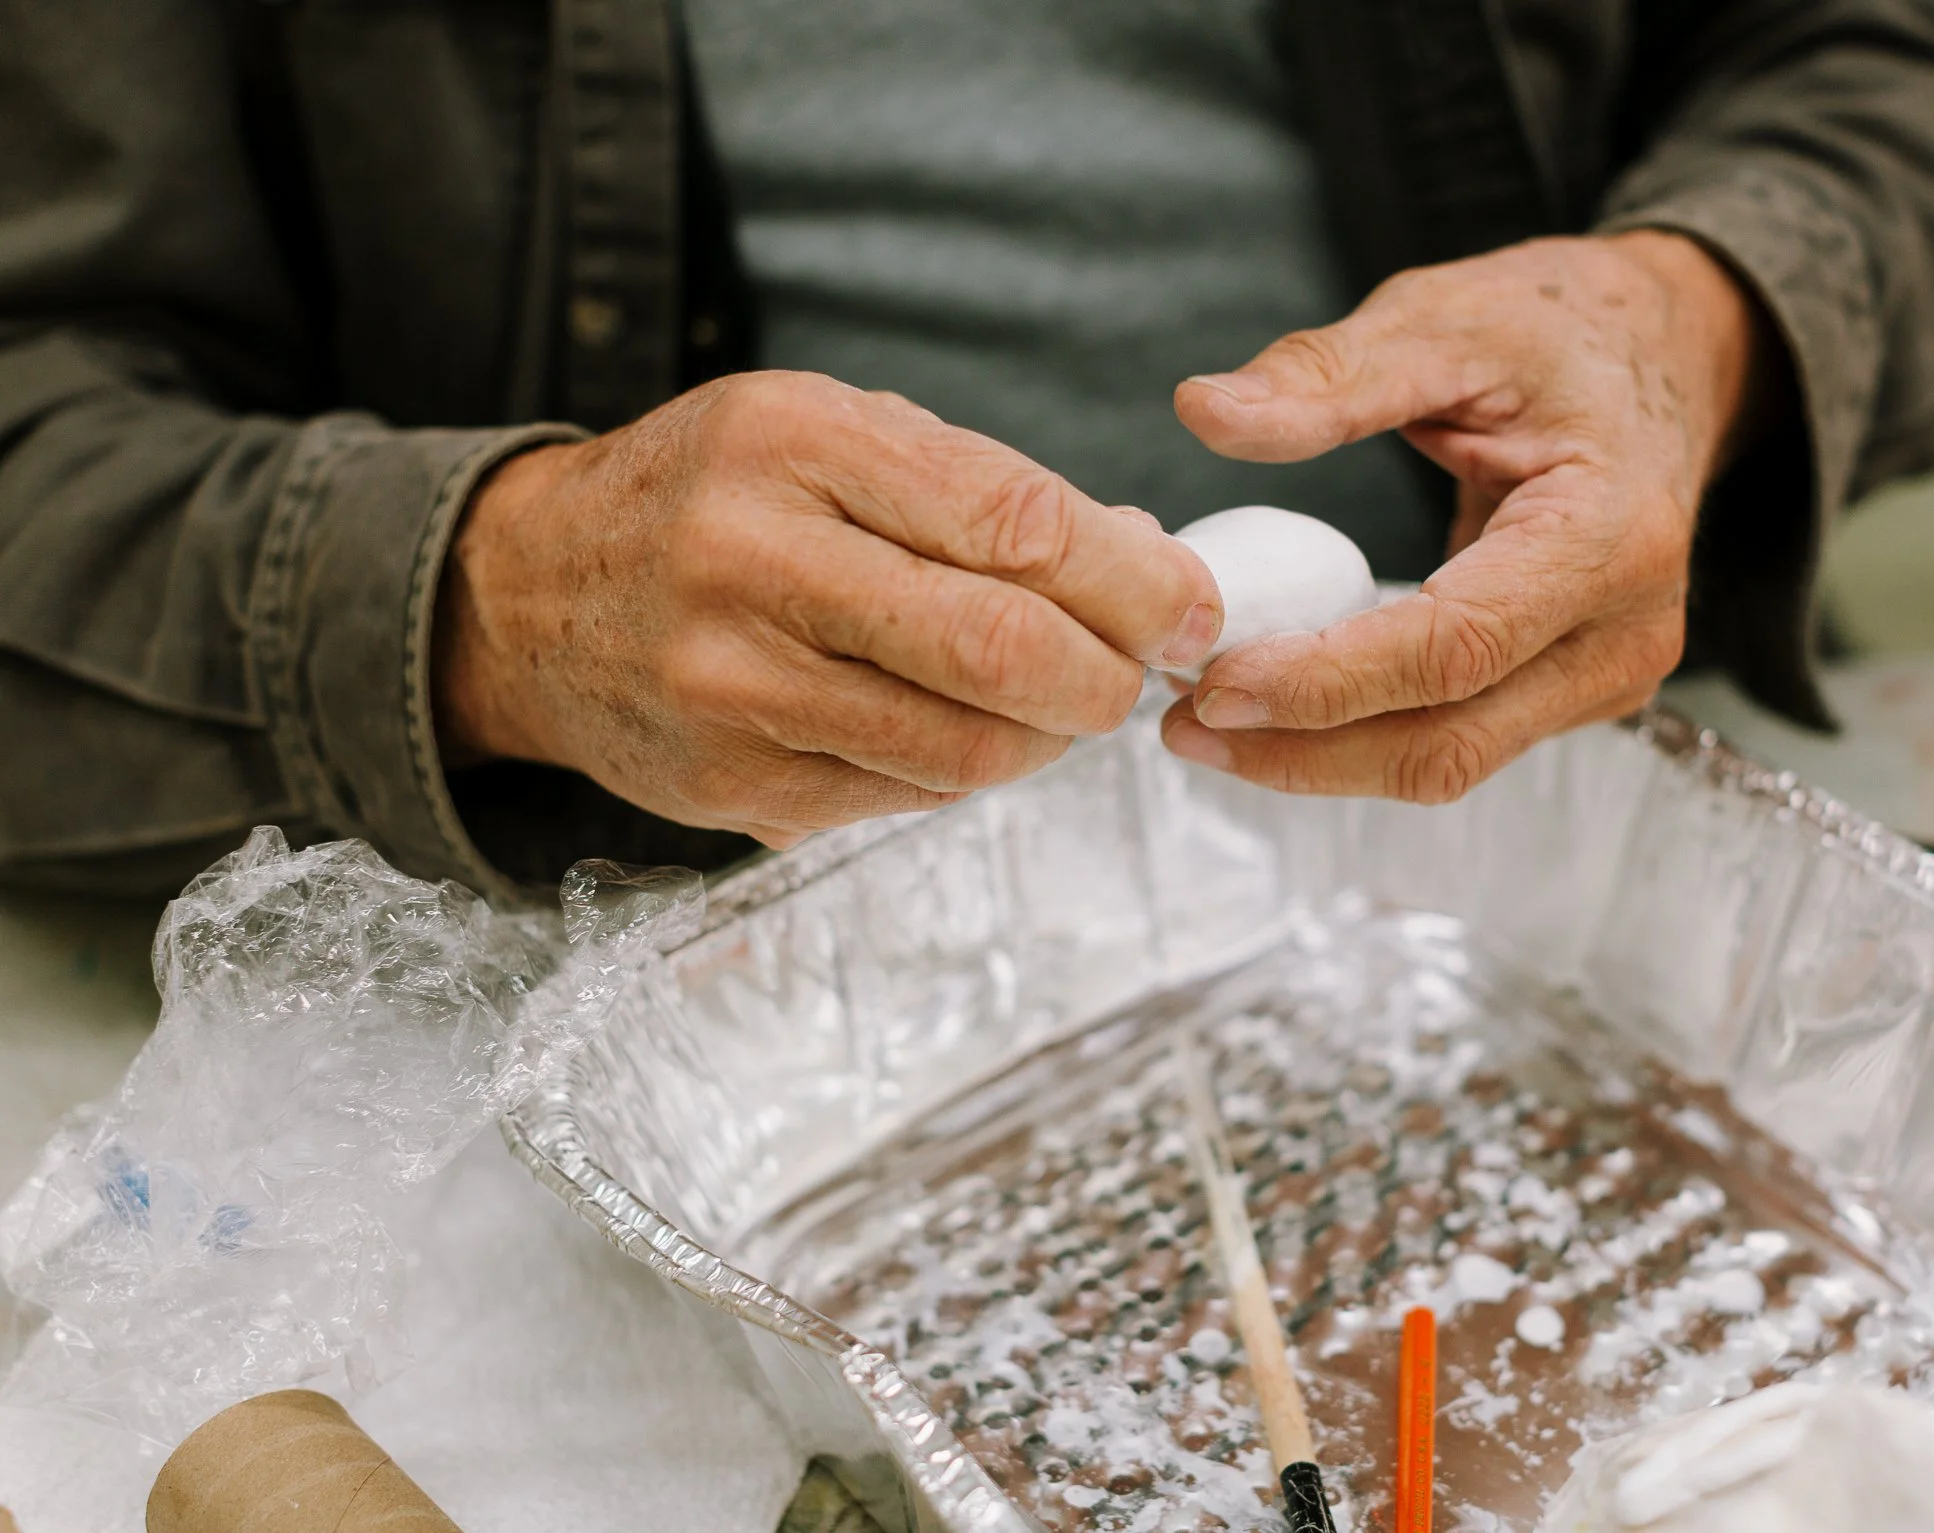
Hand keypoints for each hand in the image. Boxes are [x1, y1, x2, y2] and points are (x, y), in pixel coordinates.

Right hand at [434, 372, 1220, 846]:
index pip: (1013, 522)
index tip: (1192, 608)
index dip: (1134, 580)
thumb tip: (1146, 559)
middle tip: (1140, 674)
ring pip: (965, 751)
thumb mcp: (827, 435)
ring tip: (1053, 700)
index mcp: (792, 441)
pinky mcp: (729, 786)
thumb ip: (979, 487)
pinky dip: (964, 771)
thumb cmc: (710, 498)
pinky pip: (905, 799)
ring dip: (1048, 738)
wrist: (527, 595)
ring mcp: (731, 687)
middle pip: (1000, 653)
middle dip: (1109, 678)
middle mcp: (750, 561)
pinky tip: (956, 728)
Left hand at [1166, 231, 1775, 800]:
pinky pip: (1456, 736)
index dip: (1326, 682)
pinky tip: (1279, 702)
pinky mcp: (1572, 691)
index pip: (1452, 647)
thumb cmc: (1560, 333)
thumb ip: (1327, 374)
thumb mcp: (1443, 318)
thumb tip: (1205, 411)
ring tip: (1207, 720)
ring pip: (1448, 759)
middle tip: (1179, 723)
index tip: (1213, 682)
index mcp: (1608, 536)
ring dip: (1321, 756)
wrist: (1660, 353)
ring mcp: (1605, 675)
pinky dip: (1359, 733)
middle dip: (1304, 749)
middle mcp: (1623, 631)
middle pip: (1448, 739)